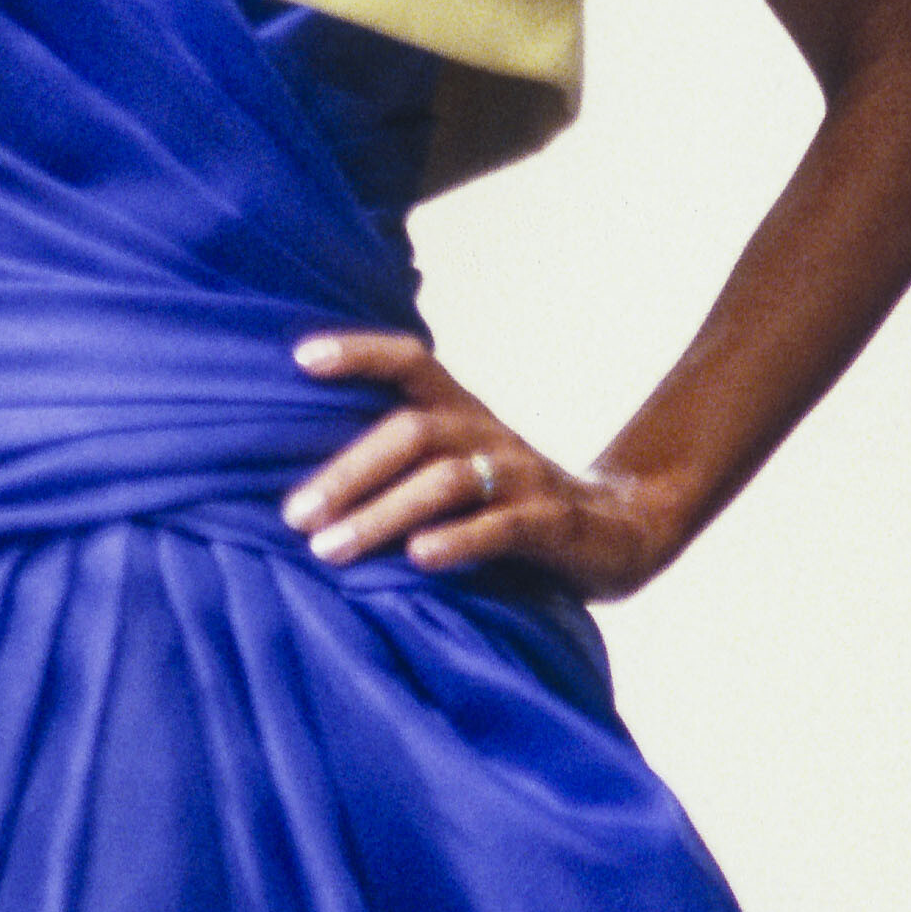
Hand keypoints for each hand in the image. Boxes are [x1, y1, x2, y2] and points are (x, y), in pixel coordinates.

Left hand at [284, 332, 669, 601]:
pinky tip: (418, 558)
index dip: (359, 352)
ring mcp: (521, 476)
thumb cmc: (505, 503)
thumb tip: (300, 482)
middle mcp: (486, 432)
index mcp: (459, 411)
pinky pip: (501, 526)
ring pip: (446, 481)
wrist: (615, 533)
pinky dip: (457, 539)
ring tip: (330, 550)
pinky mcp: (551, 523)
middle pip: (413, 432)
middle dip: (348, 473)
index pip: (409, 362)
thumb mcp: (454, 467)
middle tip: (295, 516)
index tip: (300, 358)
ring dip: (382, 514)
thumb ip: (396, 460)